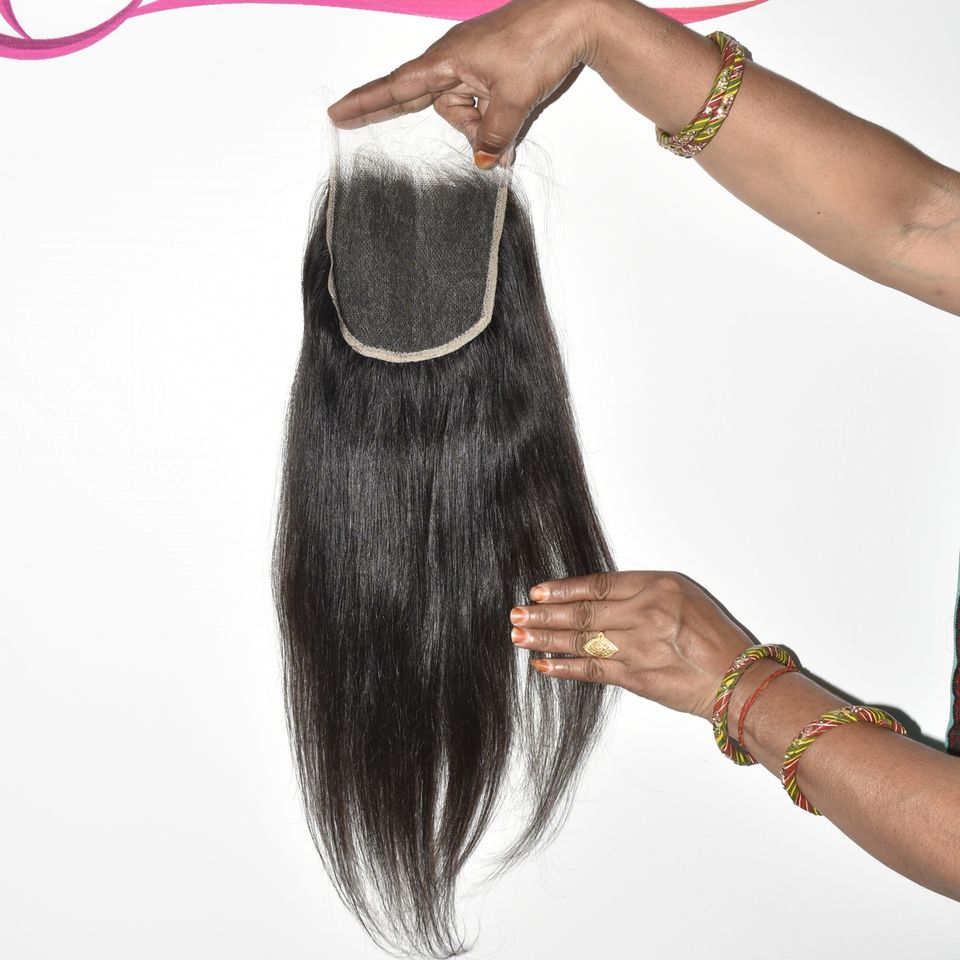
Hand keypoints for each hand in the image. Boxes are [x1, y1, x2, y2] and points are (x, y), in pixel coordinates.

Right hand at [326, 0, 602, 167]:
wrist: (578, 15)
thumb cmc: (540, 43)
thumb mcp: (513, 100)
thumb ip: (493, 136)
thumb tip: (485, 163)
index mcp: (447, 60)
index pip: (396, 88)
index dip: (366, 104)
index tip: (337, 114)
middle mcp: (454, 58)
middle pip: (435, 103)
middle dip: (457, 121)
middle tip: (460, 111)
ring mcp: (474, 61)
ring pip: (464, 107)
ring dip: (485, 121)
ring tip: (515, 110)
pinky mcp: (494, 64)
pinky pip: (482, 99)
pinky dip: (494, 113)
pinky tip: (513, 114)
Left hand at [509, 571, 753, 719]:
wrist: (738, 679)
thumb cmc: (714, 636)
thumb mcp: (683, 597)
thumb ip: (641, 593)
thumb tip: (594, 598)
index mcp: (657, 586)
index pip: (598, 585)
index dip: (564, 589)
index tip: (538, 591)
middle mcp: (646, 613)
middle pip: (582, 612)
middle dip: (544, 614)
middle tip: (516, 613)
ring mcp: (639, 646)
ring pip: (581, 640)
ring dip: (545, 638)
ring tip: (518, 635)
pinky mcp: (636, 677)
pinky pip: (591, 670)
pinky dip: (564, 667)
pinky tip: (542, 664)